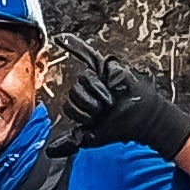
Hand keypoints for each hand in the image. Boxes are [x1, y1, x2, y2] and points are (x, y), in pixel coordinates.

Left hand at [60, 51, 189, 158]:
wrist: (140, 121)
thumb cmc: (120, 127)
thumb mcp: (90, 137)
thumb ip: (70, 142)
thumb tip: (49, 151)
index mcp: (83, 103)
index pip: (69, 104)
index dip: (80, 114)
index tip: (94, 120)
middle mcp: (89, 89)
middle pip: (74, 93)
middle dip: (89, 107)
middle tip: (105, 110)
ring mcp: (98, 77)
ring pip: (83, 81)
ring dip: (98, 95)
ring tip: (110, 100)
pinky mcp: (108, 68)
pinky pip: (87, 54)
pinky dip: (74, 45)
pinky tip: (61, 38)